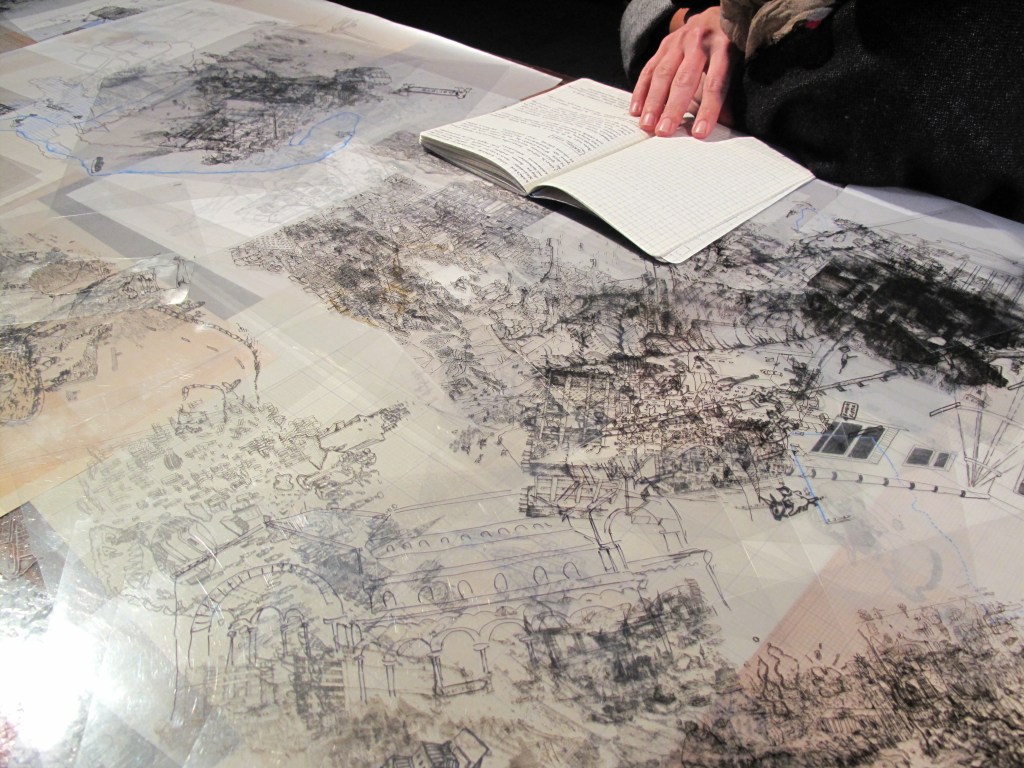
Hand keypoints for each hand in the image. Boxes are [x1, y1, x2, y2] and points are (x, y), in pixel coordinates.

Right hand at [629, 7, 736, 138]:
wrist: (713, 18)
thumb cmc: (725, 48)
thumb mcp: (734, 65)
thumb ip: (726, 94)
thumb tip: (724, 124)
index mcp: (723, 47)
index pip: (715, 83)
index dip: (707, 110)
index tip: (699, 133)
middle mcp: (699, 42)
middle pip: (684, 79)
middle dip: (673, 108)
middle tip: (664, 131)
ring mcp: (678, 42)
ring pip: (663, 74)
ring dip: (652, 102)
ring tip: (647, 125)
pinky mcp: (663, 45)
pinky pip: (649, 70)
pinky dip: (641, 92)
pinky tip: (636, 111)